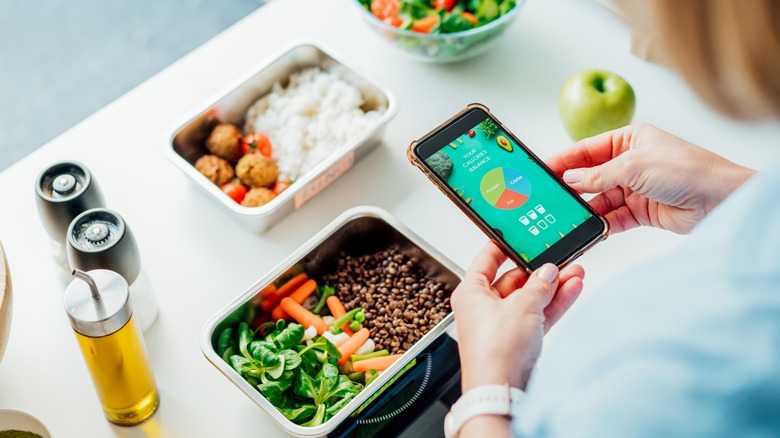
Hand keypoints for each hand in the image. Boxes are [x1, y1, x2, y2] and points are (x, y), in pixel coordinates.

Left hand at [452, 242, 584, 392]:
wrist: (501, 390)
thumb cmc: (494, 351)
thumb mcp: (521, 306)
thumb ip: (538, 285)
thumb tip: (548, 272)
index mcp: (470, 293)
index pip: (486, 260)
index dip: (503, 246)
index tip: (518, 235)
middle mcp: (483, 308)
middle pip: (514, 280)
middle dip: (540, 270)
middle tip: (559, 258)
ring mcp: (502, 325)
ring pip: (530, 298)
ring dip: (553, 286)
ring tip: (575, 270)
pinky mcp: (519, 341)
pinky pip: (539, 315)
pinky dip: (555, 303)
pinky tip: (572, 289)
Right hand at [546, 124, 755, 233]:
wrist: (719, 199)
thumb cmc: (686, 169)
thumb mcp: (634, 165)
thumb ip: (598, 175)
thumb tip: (570, 178)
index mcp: (629, 140)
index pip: (587, 150)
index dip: (564, 160)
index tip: (543, 171)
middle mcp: (630, 163)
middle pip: (591, 176)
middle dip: (572, 188)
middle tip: (550, 198)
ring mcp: (635, 188)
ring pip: (600, 200)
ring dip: (587, 209)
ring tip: (568, 218)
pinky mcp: (642, 211)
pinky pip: (614, 218)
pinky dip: (602, 224)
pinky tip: (590, 229)